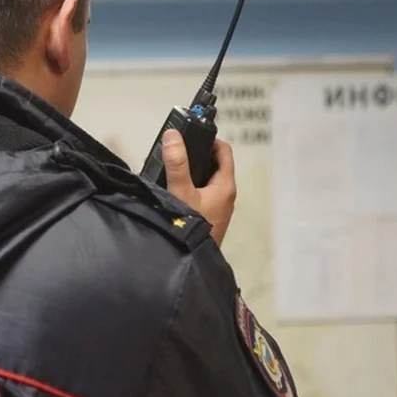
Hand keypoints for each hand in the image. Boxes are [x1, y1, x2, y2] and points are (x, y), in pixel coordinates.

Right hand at [161, 129, 236, 246]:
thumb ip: (176, 163)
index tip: (191, 136)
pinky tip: (173, 192)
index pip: (224, 151)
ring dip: (191, 173)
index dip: (209, 140)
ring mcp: (218, 208)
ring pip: (206, 181)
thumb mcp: (181, 191)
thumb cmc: (193, 228)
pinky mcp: (209, 218)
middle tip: (177, 152)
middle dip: (196, 156)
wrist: (193, 261)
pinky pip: (202, 195)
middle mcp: (225, 195)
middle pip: (214, 165)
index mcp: (225, 185)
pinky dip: (190, 188)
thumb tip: (173, 136)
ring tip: (171, 170)